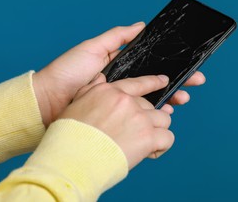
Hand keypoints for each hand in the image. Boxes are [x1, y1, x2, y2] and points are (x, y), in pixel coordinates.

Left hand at [32, 22, 205, 126]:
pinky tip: (167, 111)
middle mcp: (122, 83)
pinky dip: (154, 114)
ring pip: (151, 99)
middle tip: (196, 81)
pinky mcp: (115, 117)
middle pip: (156, 82)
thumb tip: (141, 24)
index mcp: (119, 66)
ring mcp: (119, 101)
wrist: (49, 101)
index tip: (187, 65)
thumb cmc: (68, 72)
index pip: (150, 65)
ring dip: (171, 98)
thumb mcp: (92, 48)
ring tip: (184, 97)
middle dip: (178, 81)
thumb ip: (116, 37)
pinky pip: (139, 115)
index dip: (169, 65)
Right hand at [59, 73, 174, 169]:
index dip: (153, 82)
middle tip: (136, 135)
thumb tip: (100, 79)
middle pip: (151, 106)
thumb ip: (91, 90)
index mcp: (110, 92)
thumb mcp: (76, 103)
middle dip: (147, 120)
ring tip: (144, 144)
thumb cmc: (70, 136)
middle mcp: (126, 101)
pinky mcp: (147, 136)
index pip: (138, 84)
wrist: (72, 158)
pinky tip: (149, 152)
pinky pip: (168, 137)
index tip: (163, 81)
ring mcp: (139, 118)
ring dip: (156, 131)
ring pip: (164, 119)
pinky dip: (161, 146)